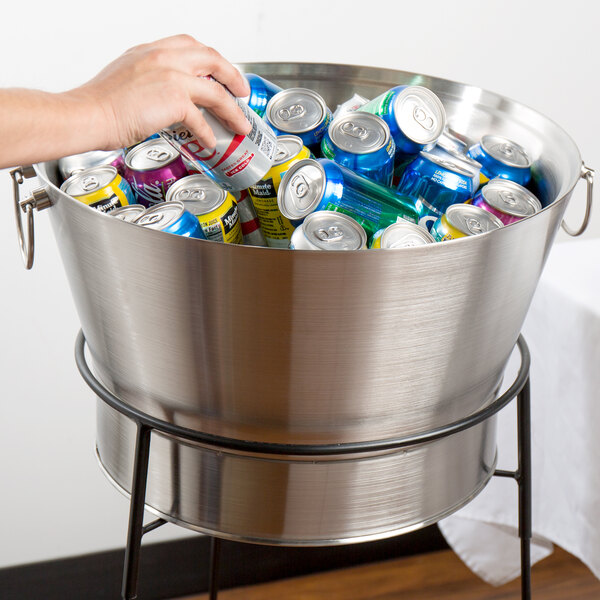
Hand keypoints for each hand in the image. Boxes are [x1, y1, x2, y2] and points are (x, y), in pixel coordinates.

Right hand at [69, 34, 251, 150]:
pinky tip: (210, 142)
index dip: (211, 59)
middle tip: (241, 91)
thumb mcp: (127, 78)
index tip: (221, 72)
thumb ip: (149, 80)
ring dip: (232, 110)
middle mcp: (163, 57)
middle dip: (232, 76)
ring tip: (240, 123)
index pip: (190, 45)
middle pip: (212, 59)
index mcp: (151, 50)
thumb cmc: (100, 104)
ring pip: (215, 90)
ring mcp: (171, 76)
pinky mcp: (173, 99)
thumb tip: (164, 98)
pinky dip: (208, 133)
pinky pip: (201, 118)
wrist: (88, 114)